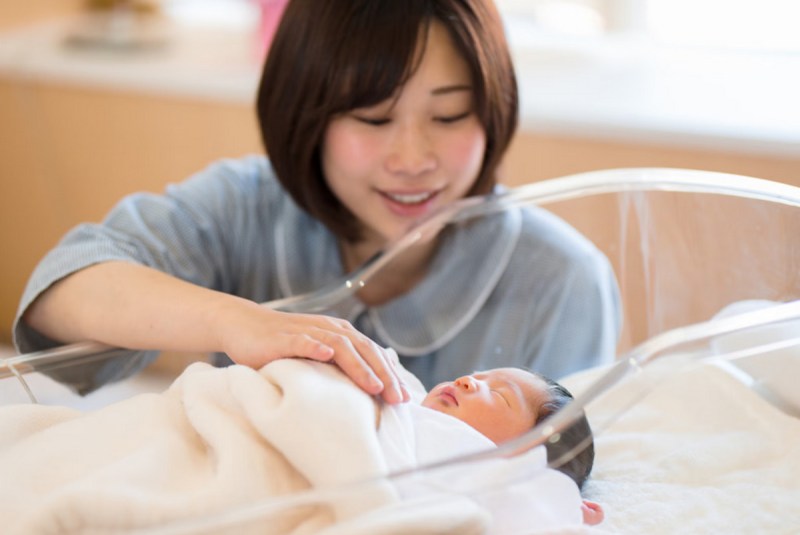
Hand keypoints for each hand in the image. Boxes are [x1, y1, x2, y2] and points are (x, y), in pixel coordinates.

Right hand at [216, 301, 408, 403]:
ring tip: (373, 386)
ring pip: (340, 346)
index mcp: (341, 334)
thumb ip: (340, 368)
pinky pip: (302, 340)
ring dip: (359, 366)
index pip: (373, 353)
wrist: (245, 326)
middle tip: (397, 399)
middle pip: (364, 349)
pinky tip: (326, 355)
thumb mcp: (318, 356)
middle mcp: (329, 329)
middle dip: (383, 374)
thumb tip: (369, 394)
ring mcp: (307, 331)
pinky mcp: (283, 337)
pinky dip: (315, 346)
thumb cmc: (284, 347)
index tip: (405, 399)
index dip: (391, 374)